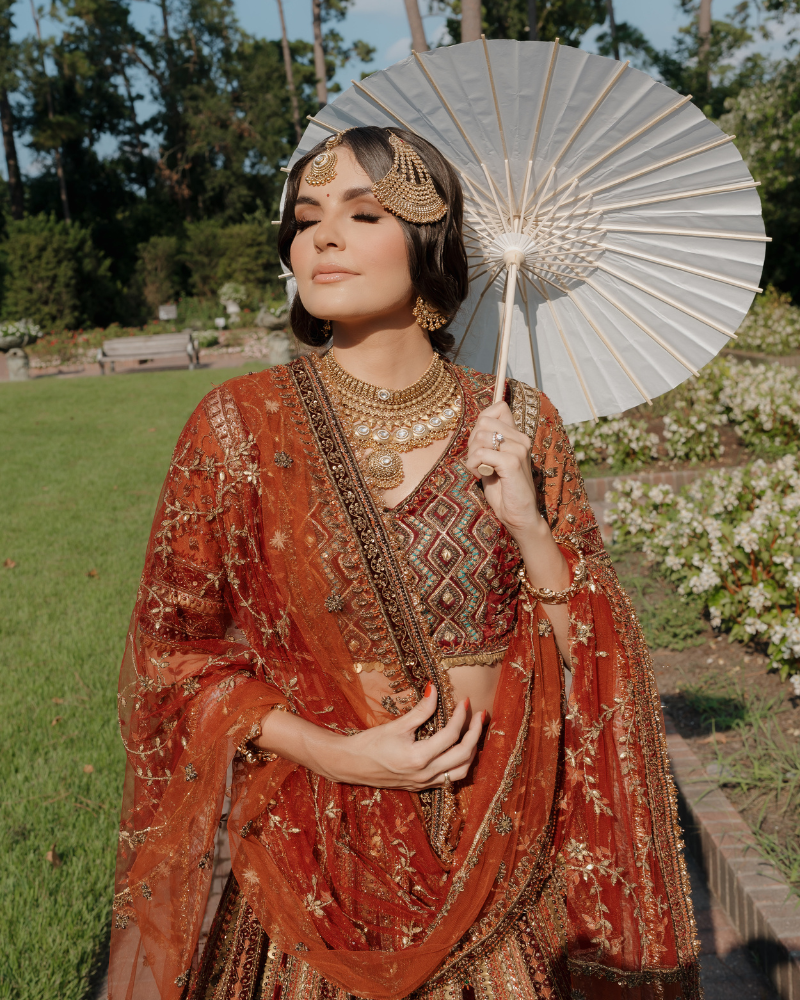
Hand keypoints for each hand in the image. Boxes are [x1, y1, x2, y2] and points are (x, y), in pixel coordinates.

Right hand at [333, 685, 484, 789]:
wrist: (352, 765)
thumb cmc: (370, 743)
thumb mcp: (396, 725)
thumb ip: (420, 710)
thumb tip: (435, 690)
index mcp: (419, 758)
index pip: (451, 735)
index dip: (461, 716)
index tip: (465, 701)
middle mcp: (426, 774)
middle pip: (464, 755)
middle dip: (476, 733)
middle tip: (480, 715)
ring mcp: (425, 783)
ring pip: (461, 772)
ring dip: (472, 752)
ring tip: (475, 733)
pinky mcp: (422, 787)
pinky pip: (450, 779)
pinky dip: (460, 764)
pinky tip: (460, 750)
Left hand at [464, 400, 540, 537]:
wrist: (520, 516)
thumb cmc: (504, 491)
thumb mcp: (493, 461)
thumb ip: (488, 443)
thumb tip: (475, 428)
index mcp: (518, 436)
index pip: (498, 408)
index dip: (481, 422)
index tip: (480, 443)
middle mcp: (521, 439)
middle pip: (483, 421)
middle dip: (472, 441)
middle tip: (477, 460)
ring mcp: (518, 449)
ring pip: (481, 436)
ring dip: (472, 455)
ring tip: (480, 469)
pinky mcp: (512, 463)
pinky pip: (482, 453)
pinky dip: (474, 464)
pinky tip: (481, 475)